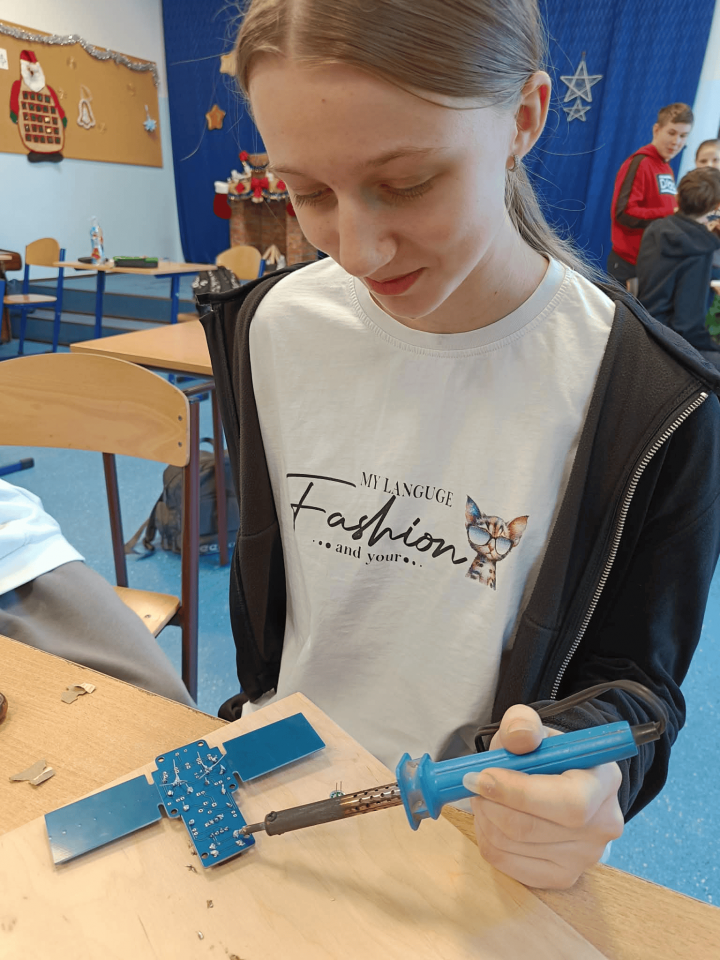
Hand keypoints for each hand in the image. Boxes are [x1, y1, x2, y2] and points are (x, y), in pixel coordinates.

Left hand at [463, 704, 623, 888]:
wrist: (554, 779)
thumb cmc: (542, 752)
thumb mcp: (531, 726)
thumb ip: (522, 724)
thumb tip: (519, 737)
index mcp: (604, 781)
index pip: (568, 802)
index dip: (517, 792)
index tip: (481, 776)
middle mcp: (602, 825)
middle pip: (532, 828)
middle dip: (491, 804)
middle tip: (474, 784)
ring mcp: (584, 857)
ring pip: (514, 846)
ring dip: (485, 819)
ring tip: (484, 797)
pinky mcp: (561, 877)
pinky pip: (508, 865)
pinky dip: (488, 839)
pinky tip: (490, 819)